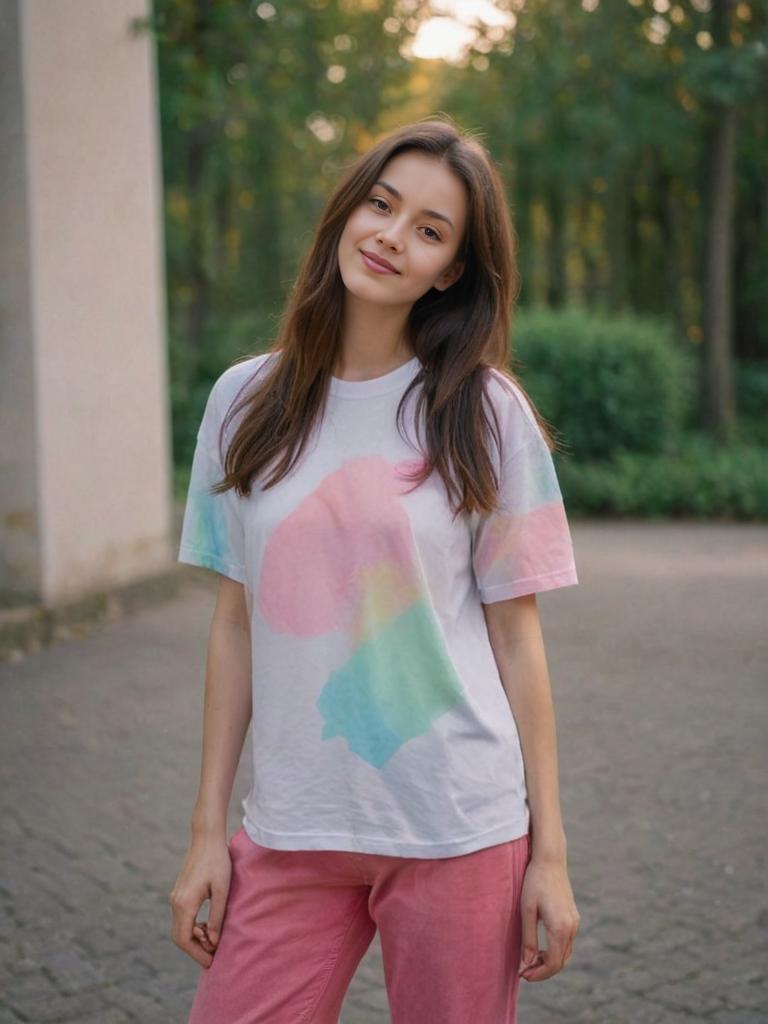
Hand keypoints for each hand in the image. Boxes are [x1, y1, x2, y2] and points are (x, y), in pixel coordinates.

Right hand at [169, 833, 232, 967]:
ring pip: (180, 928)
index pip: (184, 939)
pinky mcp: (179, 893)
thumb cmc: (218, 861)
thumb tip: (214, 941)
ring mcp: (175, 897)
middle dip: (195, 949)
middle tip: (214, 955)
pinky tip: (208, 925)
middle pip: (179, 937)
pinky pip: (182, 917)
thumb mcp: (222, 889)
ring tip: (214, 939)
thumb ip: (217, 916)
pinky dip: (192, 927)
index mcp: (185, 903)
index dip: (197, 954)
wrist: (206, 837)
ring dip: (194, 938)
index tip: (212, 962)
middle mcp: (176, 902)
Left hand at [517, 856, 579, 981]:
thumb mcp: (527, 911)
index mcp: (561, 928)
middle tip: (524, 971)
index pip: (553, 963)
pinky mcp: (573, 917)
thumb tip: (527, 963)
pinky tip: (541, 948)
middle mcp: (572, 927)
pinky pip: (567, 942)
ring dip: (549, 961)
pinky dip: (555, 951)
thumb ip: (528, 939)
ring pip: (565, 953)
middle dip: (543, 970)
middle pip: (561, 961)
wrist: (550, 860)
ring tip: (530, 961)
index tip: (523, 975)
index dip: (538, 974)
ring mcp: (575, 922)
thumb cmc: (534, 882)